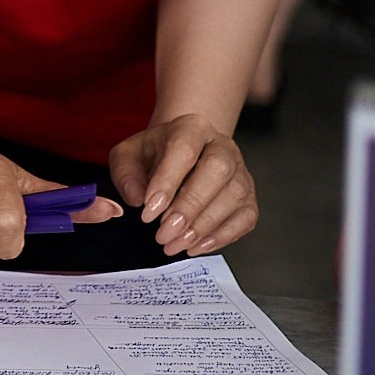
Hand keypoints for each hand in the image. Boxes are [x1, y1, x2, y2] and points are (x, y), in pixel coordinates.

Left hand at [107, 114, 257, 256]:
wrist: (183, 155)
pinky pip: (245, 217)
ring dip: (203, 226)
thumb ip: (126, 174)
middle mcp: (222, 146)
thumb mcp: (128, 156)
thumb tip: (137, 199)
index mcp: (192, 128)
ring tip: (174, 243)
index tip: (148, 212)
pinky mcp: (249, 196)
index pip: (184, 150)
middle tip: (164, 233)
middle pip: (217, 170)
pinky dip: (222, 236)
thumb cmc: (154, 155)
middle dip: (190, 206)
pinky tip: (196, 246)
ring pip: (234, 196)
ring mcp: (240, 171)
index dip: (167, 182)